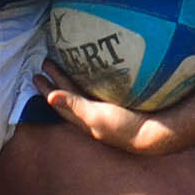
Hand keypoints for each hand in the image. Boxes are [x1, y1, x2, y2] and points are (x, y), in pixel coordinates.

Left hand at [34, 63, 179, 154]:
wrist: (156, 133)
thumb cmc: (124, 127)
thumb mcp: (96, 116)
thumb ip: (74, 105)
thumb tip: (49, 97)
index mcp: (85, 119)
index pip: (62, 102)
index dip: (48, 88)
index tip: (37, 73)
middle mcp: (94, 115)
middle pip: (71, 95)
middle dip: (58, 80)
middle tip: (46, 62)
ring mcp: (108, 110)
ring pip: (85, 92)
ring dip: (73, 78)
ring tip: (64, 64)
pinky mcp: (121, 104)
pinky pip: (99, 90)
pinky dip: (91, 81)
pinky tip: (94, 73)